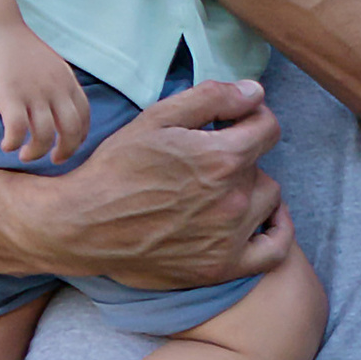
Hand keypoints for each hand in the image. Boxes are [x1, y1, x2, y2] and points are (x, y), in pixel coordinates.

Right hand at [0, 18, 90, 165]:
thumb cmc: (18, 48)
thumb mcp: (49, 65)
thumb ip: (57, 86)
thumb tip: (58, 111)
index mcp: (66, 81)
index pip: (83, 117)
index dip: (79, 138)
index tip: (67, 147)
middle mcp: (54, 88)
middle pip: (71, 131)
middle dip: (65, 151)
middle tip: (53, 160)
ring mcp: (32, 91)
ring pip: (44, 135)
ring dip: (36, 153)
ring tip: (25, 155)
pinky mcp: (9, 94)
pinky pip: (17, 129)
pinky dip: (13, 143)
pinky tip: (6, 145)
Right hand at [41, 77, 292, 290]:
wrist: (84, 225)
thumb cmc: (116, 168)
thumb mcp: (157, 118)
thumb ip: (212, 98)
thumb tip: (255, 92)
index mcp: (222, 158)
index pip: (268, 127)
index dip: (252, 117)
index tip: (234, 122)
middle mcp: (234, 199)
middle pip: (262, 165)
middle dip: (240, 156)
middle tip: (206, 161)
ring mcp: (230, 237)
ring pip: (268, 201)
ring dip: (252, 190)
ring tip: (220, 189)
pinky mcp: (221, 267)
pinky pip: (274, 251)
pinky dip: (276, 232)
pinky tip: (264, 219)